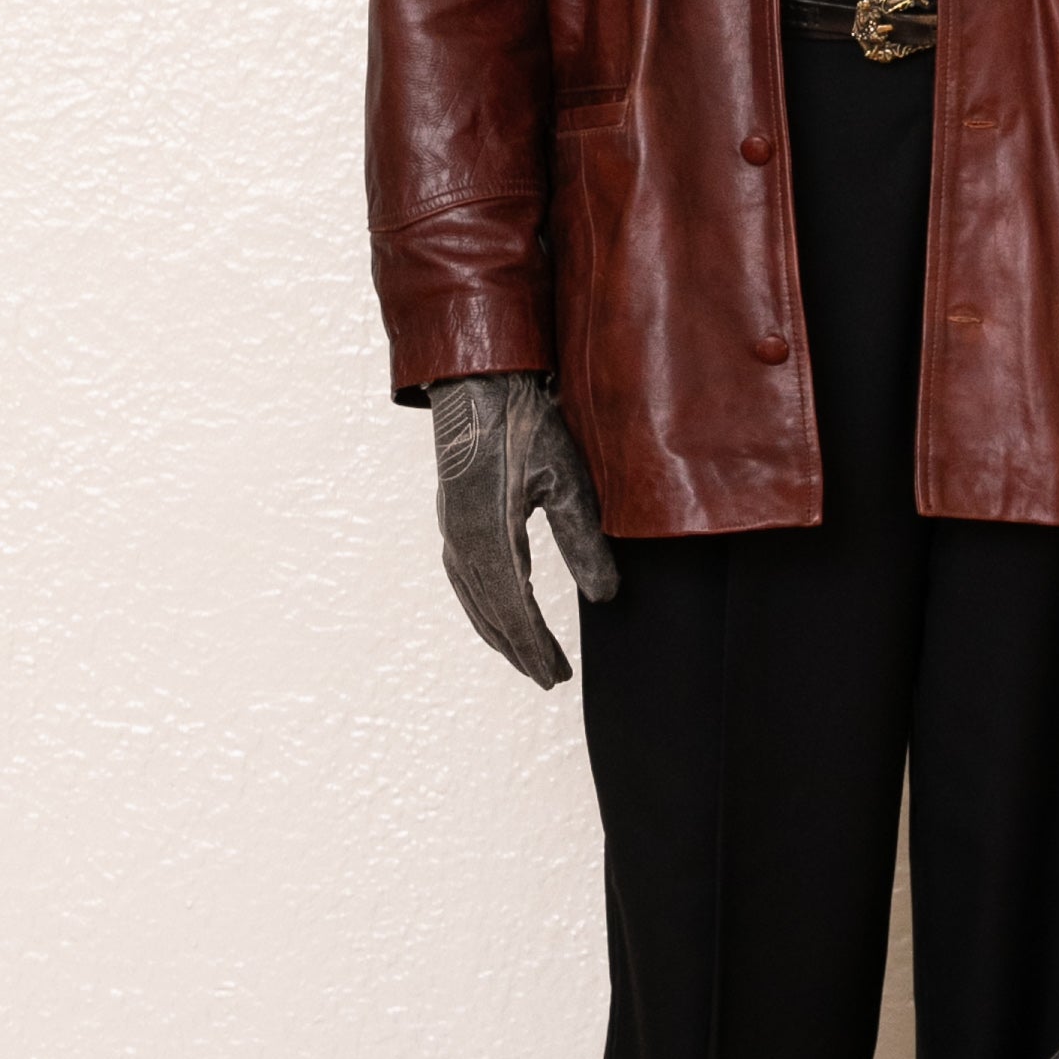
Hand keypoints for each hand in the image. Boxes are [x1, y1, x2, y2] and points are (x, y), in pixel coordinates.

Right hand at [428, 372, 619, 687]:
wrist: (480, 381)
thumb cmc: (526, 424)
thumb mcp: (567, 481)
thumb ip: (585, 541)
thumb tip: (607, 597)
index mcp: (487, 534)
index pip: (513, 609)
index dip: (535, 648)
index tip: (557, 676)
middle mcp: (460, 538)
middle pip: (489, 611)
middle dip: (519, 649)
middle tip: (551, 677)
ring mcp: (451, 527)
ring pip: (472, 597)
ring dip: (499, 632)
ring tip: (528, 656)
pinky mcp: (452, 515)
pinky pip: (464, 577)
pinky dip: (483, 605)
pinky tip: (500, 610)